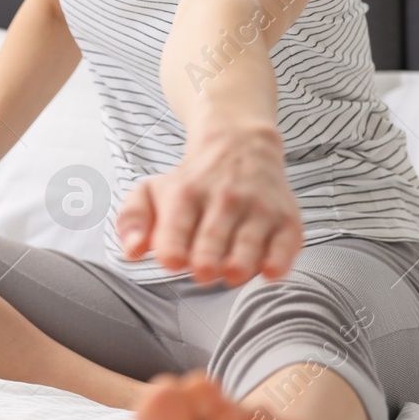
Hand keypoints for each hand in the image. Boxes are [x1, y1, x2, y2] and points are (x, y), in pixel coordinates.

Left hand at [113, 119, 301, 284]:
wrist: (241, 145)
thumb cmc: (191, 181)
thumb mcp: (152, 191)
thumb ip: (133, 221)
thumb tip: (132, 253)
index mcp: (185, 194)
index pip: (176, 225)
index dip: (172, 245)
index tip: (170, 260)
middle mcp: (223, 198)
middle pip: (214, 235)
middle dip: (207, 256)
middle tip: (202, 272)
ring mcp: (257, 208)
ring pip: (250, 241)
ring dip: (241, 261)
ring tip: (231, 274)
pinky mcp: (285, 219)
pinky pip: (286, 243)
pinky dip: (280, 258)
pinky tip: (269, 271)